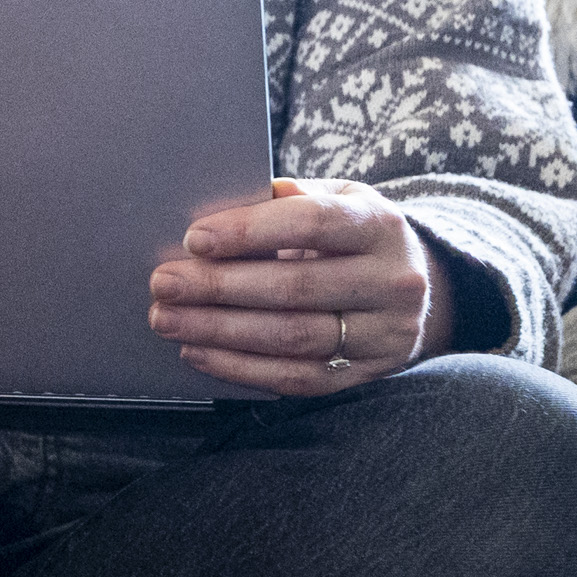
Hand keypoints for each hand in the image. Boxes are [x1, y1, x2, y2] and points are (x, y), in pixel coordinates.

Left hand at [149, 178, 457, 395]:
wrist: (411, 284)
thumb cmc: (351, 233)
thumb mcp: (334, 198)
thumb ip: (285, 199)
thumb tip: (216, 208)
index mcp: (380, 226)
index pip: (312, 224)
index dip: (250, 232)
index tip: (195, 239)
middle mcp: (393, 282)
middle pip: (295, 287)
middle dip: (219, 287)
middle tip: (164, 284)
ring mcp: (385, 334)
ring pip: (293, 338)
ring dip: (220, 331)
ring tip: (168, 319)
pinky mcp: (367, 373)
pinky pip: (297, 378)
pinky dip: (240, 367)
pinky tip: (197, 351)